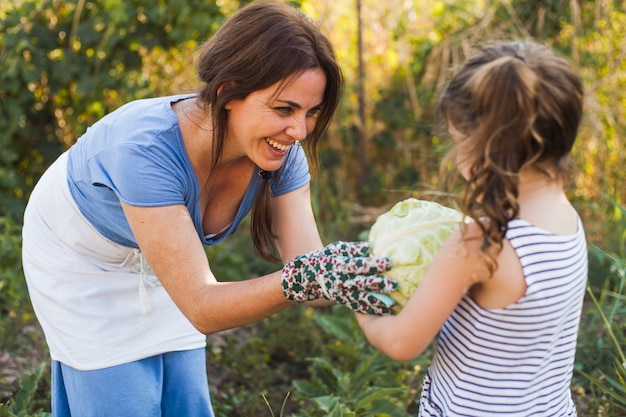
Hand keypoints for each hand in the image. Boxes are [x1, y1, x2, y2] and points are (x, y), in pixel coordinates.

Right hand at [281, 241, 396, 314]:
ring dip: (377, 300)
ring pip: (362, 297)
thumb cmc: (326, 257)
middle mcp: (341, 280)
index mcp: (341, 265)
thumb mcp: (336, 249)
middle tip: (395, 284)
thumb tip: (369, 247)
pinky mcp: (344, 301)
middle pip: (362, 283)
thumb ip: (352, 249)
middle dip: (379, 284)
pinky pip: (359, 306)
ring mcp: (342, 292)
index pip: (359, 265)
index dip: (374, 264)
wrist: (307, 277)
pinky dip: (371, 308)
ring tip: (393, 302)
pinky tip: (385, 310)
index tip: (389, 262)